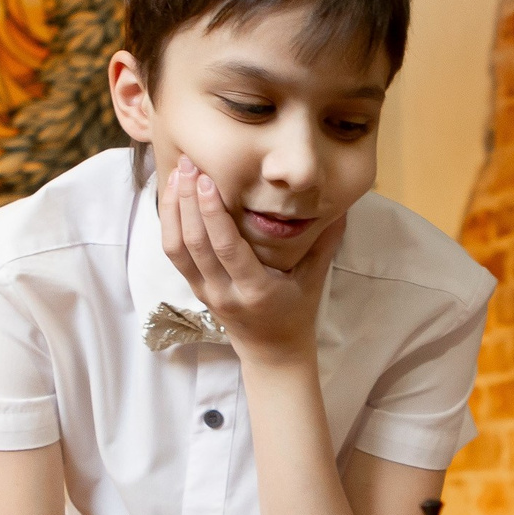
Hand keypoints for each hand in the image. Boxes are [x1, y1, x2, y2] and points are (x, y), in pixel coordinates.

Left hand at [160, 157, 342, 368]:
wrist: (272, 351)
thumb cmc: (297, 312)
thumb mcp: (315, 279)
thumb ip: (325, 242)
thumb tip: (344, 205)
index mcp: (255, 290)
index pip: (226, 249)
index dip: (212, 213)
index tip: (207, 180)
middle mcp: (223, 292)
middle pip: (194, 244)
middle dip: (187, 201)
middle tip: (188, 163)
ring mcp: (205, 291)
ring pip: (176, 248)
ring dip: (172, 209)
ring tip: (177, 173)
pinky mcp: (194, 287)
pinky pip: (174, 254)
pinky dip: (170, 222)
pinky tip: (172, 196)